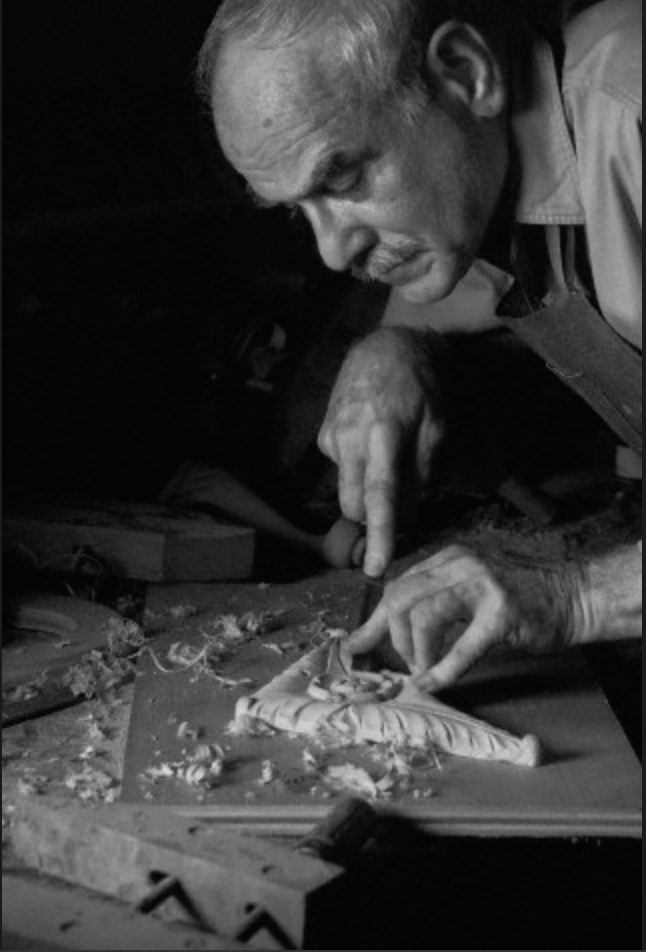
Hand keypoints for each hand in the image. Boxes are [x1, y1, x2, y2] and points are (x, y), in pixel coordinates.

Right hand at [318, 327, 446, 576]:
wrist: (381, 348)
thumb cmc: (418, 385)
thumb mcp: (437, 422)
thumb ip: (424, 468)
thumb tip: (409, 510)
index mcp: (384, 434)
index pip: (380, 494)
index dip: (380, 533)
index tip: (376, 568)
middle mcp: (350, 438)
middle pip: (355, 505)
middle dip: (374, 518)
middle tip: (402, 505)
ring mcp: (333, 437)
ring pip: (348, 491)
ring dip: (368, 492)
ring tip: (389, 459)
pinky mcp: (324, 436)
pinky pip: (345, 469)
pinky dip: (361, 468)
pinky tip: (373, 440)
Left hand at [346, 546, 588, 690]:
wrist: (576, 594)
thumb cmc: (523, 596)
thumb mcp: (471, 587)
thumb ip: (434, 600)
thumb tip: (388, 630)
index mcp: (449, 558)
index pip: (397, 586)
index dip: (374, 621)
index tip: (356, 646)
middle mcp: (460, 564)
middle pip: (399, 598)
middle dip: (393, 638)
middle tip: (408, 662)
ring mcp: (482, 586)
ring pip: (421, 616)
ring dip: (415, 652)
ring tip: (426, 669)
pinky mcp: (502, 615)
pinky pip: (460, 647)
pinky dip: (440, 671)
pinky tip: (432, 684)